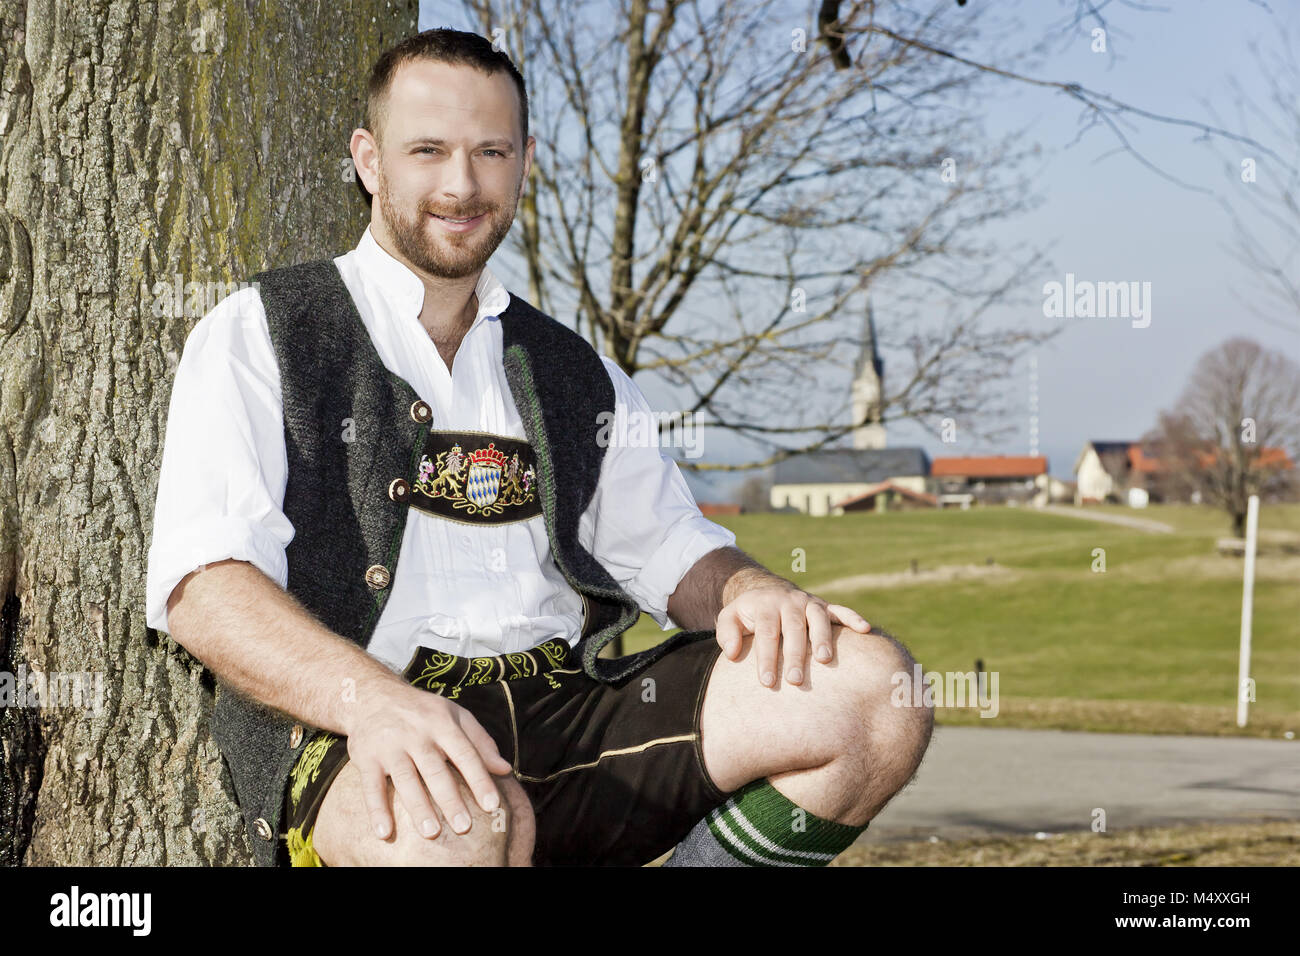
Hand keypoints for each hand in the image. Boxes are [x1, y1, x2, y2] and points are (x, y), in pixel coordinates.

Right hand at [343, 678, 513, 840]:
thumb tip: (505, 770)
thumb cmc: (423, 711)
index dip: (479, 780)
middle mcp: (417, 733)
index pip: (465, 753)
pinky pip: (371, 786)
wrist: (373, 695)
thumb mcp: (455, 715)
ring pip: (406, 779)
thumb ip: (481, 742)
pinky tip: (385, 832)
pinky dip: (376, 810)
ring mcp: (390, 745)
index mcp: (442, 723)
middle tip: (464, 827)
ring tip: (431, 833)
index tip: (492, 806)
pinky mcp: (366, 756)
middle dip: (450, 799)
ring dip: (418, 807)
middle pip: (435, 769)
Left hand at [715, 586, 869, 687]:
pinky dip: (853, 618)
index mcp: (765, 606)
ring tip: (825, 660)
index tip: (766, 681)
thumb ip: (726, 632)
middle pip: (793, 628)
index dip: (766, 657)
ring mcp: (809, 603)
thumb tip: (732, 652)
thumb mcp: (729, 617)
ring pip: (818, 618)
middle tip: (794, 680)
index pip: (767, 633)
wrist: (766, 591)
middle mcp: (789, 602)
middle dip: (795, 654)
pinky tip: (865, 630)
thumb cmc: (748, 615)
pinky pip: (841, 610)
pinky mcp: (824, 606)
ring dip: (823, 637)